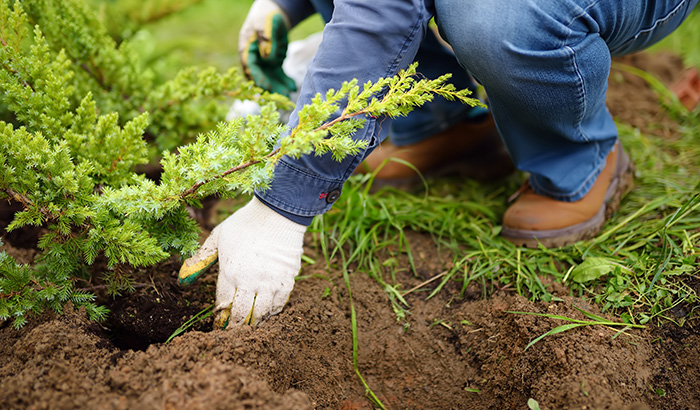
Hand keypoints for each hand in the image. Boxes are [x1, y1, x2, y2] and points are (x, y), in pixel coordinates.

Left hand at [178, 197, 305, 327]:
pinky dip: (272, 312)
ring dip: (254, 323)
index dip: (219, 318)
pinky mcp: (287, 280)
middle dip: (235, 327)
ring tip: (249, 326)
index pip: (223, 305)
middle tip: (232, 332)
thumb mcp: (218, 237)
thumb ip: (201, 259)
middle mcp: (250, 281)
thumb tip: (182, 280)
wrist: (278, 213)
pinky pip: (279, 304)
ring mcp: (270, 282)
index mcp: (230, 271)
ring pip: (261, 314)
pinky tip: (267, 312)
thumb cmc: (245, 223)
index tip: (218, 325)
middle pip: (241, 315)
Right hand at [238, 0, 296, 96]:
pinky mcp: (273, 64)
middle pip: (260, 77)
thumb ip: (266, 39)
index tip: (266, 86)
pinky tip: (292, 87)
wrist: (272, 16)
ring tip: (289, 95)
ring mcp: (263, 64)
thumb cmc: (266, 18)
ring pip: (270, 79)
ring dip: (278, 88)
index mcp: (247, 50)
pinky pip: (279, 75)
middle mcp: (254, 60)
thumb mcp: (264, 24)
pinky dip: (285, 81)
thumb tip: (268, 57)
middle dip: (270, 88)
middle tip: (282, 96)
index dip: (258, 78)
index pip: (250, 67)